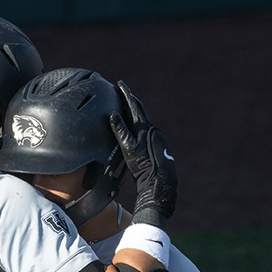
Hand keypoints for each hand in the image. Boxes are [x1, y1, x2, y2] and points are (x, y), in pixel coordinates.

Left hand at [108, 82, 177, 226]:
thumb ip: (137, 148)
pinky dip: (119, 125)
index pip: (140, 115)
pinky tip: (112, 116)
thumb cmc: (152, 176)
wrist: (160, 186)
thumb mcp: (143, 158)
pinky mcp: (136, 149)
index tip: (126, 93)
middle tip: (121, 85)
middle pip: (138, 110)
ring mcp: (144, 139)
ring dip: (127, 102)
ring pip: (135, 116)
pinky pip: (126, 135)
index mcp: (150, 135)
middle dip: (129, 97)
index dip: (133, 104)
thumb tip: (129, 144)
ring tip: (120, 90)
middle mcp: (149, 133)